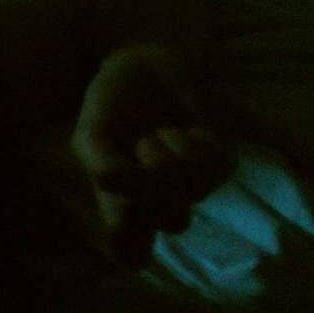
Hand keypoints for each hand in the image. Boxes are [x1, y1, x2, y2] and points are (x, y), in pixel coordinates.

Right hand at [71, 43, 234, 268]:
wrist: (144, 58)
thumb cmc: (113, 102)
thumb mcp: (90, 136)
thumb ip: (102, 169)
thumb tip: (132, 190)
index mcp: (124, 203)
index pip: (131, 254)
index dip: (132, 248)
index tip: (126, 212)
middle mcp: (161, 200)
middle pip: (173, 221)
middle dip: (157, 180)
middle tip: (144, 144)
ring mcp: (195, 183)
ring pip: (195, 192)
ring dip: (175, 155)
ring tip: (162, 133)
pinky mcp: (223, 159)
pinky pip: (218, 167)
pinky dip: (198, 143)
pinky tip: (188, 130)